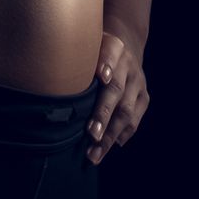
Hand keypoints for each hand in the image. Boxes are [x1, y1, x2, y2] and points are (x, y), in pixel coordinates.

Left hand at [85, 28, 148, 163]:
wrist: (125, 49)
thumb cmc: (94, 51)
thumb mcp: (86, 45)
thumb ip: (76, 55)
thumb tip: (54, 74)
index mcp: (113, 47)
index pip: (111, 53)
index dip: (106, 64)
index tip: (101, 77)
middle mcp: (128, 65)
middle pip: (116, 90)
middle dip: (104, 114)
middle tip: (92, 134)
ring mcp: (138, 83)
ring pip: (127, 111)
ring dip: (111, 134)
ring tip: (95, 153)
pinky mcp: (144, 98)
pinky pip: (135, 119)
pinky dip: (122, 134)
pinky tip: (109, 147)